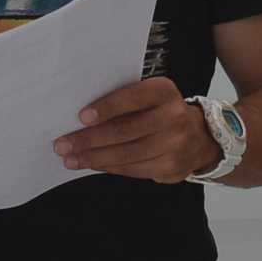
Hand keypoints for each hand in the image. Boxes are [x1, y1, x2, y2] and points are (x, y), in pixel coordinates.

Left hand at [54, 78, 218, 183]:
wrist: (199, 137)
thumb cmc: (161, 112)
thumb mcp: (150, 96)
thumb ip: (124, 101)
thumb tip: (81, 118)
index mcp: (164, 91)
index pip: (132, 98)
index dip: (106, 107)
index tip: (81, 117)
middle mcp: (173, 116)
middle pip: (124, 131)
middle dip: (88, 139)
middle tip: (62, 144)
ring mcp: (174, 144)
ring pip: (125, 154)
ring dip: (93, 157)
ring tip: (70, 158)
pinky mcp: (170, 167)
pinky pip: (132, 169)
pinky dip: (108, 167)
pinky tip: (92, 164)